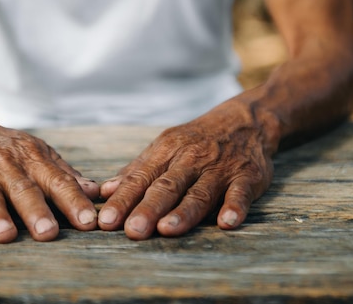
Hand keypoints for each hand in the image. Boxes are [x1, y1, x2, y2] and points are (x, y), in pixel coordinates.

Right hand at [0, 106, 99, 242]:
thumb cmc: (7, 151)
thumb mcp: (37, 154)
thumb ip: (64, 174)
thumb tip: (95, 191)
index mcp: (32, 159)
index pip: (56, 181)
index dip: (72, 201)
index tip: (88, 221)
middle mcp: (5, 164)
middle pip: (22, 189)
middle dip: (36, 211)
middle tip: (48, 233)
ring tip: (5, 236)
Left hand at [98, 103, 274, 239]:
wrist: (244, 120)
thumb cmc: (196, 140)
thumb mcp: (164, 147)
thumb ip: (137, 170)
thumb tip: (105, 192)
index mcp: (166, 151)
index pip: (141, 178)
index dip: (123, 200)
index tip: (107, 221)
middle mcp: (191, 159)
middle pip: (167, 186)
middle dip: (148, 208)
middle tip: (133, 230)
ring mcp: (220, 168)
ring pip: (200, 192)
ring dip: (184, 212)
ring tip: (167, 230)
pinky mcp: (247, 176)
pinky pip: (240, 192)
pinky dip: (235, 206)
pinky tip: (226, 222)